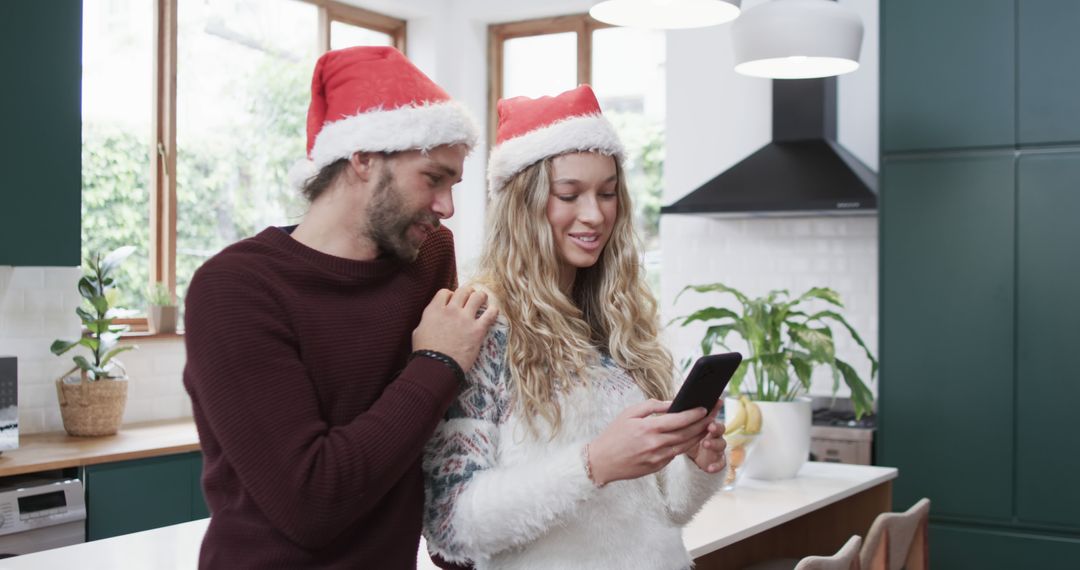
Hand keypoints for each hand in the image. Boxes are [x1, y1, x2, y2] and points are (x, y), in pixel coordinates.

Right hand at [412, 287, 498, 371]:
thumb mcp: (418, 332)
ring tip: (483, 300)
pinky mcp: (477, 330)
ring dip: (481, 297)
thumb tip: (431, 319)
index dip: (450, 295)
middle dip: (467, 292)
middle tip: (470, 298)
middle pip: (463, 291)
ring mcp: (465, 319)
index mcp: (434, 310)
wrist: (436, 367)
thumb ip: (427, 321)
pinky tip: (493, 312)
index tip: (452, 301)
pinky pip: (490, 314)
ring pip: (477, 297)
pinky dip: (493, 311)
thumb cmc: (425, 353)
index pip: (445, 292)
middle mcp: (450, 310)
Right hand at [586, 399, 711, 485]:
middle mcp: (656, 444)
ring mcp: (658, 458)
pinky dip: (684, 445)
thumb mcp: (629, 413)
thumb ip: (652, 406)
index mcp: (649, 428)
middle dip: (703, 424)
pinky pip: (675, 454)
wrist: (602, 462)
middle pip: (687, 434)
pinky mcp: (657, 467)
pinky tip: (690, 438)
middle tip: (713, 415)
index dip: (695, 414)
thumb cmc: (614, 434)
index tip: (704, 407)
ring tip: (707, 427)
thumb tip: (672, 403)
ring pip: (685, 446)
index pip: (679, 420)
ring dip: (699, 436)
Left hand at [685, 399, 726, 473]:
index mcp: (706, 422)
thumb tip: (674, 405)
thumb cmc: (685, 434)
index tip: (705, 410)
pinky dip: (716, 465)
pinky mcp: (717, 461)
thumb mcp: (682, 425)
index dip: (712, 411)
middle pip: (719, 428)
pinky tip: (710, 468)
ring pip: (721, 444)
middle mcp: (714, 433)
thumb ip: (681, 415)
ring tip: (705, 444)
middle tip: (710, 426)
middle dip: (715, 427)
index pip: (711, 415)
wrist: (692, 455)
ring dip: (714, 444)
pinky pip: (720, 463)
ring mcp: (717, 447)